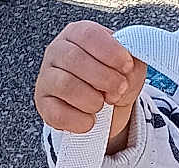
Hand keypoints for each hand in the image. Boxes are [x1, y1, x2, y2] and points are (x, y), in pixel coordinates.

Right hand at [34, 21, 146, 136]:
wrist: (108, 113)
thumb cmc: (115, 83)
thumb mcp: (130, 70)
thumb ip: (133, 63)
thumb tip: (129, 66)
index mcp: (78, 35)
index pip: (88, 34)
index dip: (111, 53)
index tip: (127, 67)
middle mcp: (57, 52)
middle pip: (75, 59)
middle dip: (106, 80)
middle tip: (118, 91)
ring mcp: (47, 78)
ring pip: (66, 85)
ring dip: (93, 101)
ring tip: (102, 105)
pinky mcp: (45, 105)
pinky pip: (58, 114)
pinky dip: (81, 121)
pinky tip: (91, 120)